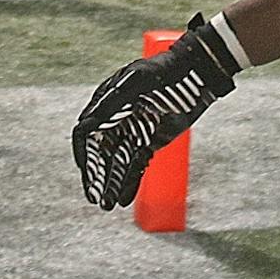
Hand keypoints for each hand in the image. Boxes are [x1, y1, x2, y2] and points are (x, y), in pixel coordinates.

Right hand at [72, 13, 239, 209]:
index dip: (84, 155)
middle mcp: (115, 121)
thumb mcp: (137, 81)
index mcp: (106, 105)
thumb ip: (112, 101)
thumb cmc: (164, 72)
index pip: (87, 134)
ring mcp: (133, 132)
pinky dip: (129, 182)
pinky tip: (122, 199)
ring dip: (111, 184)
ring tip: (107, 206)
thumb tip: (87, 124)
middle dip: (96, 177)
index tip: (86, 172)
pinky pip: (136, 165)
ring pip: (117, 164)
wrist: (195, 72)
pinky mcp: (149, 142)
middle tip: (95, 198)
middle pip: (100, 154)